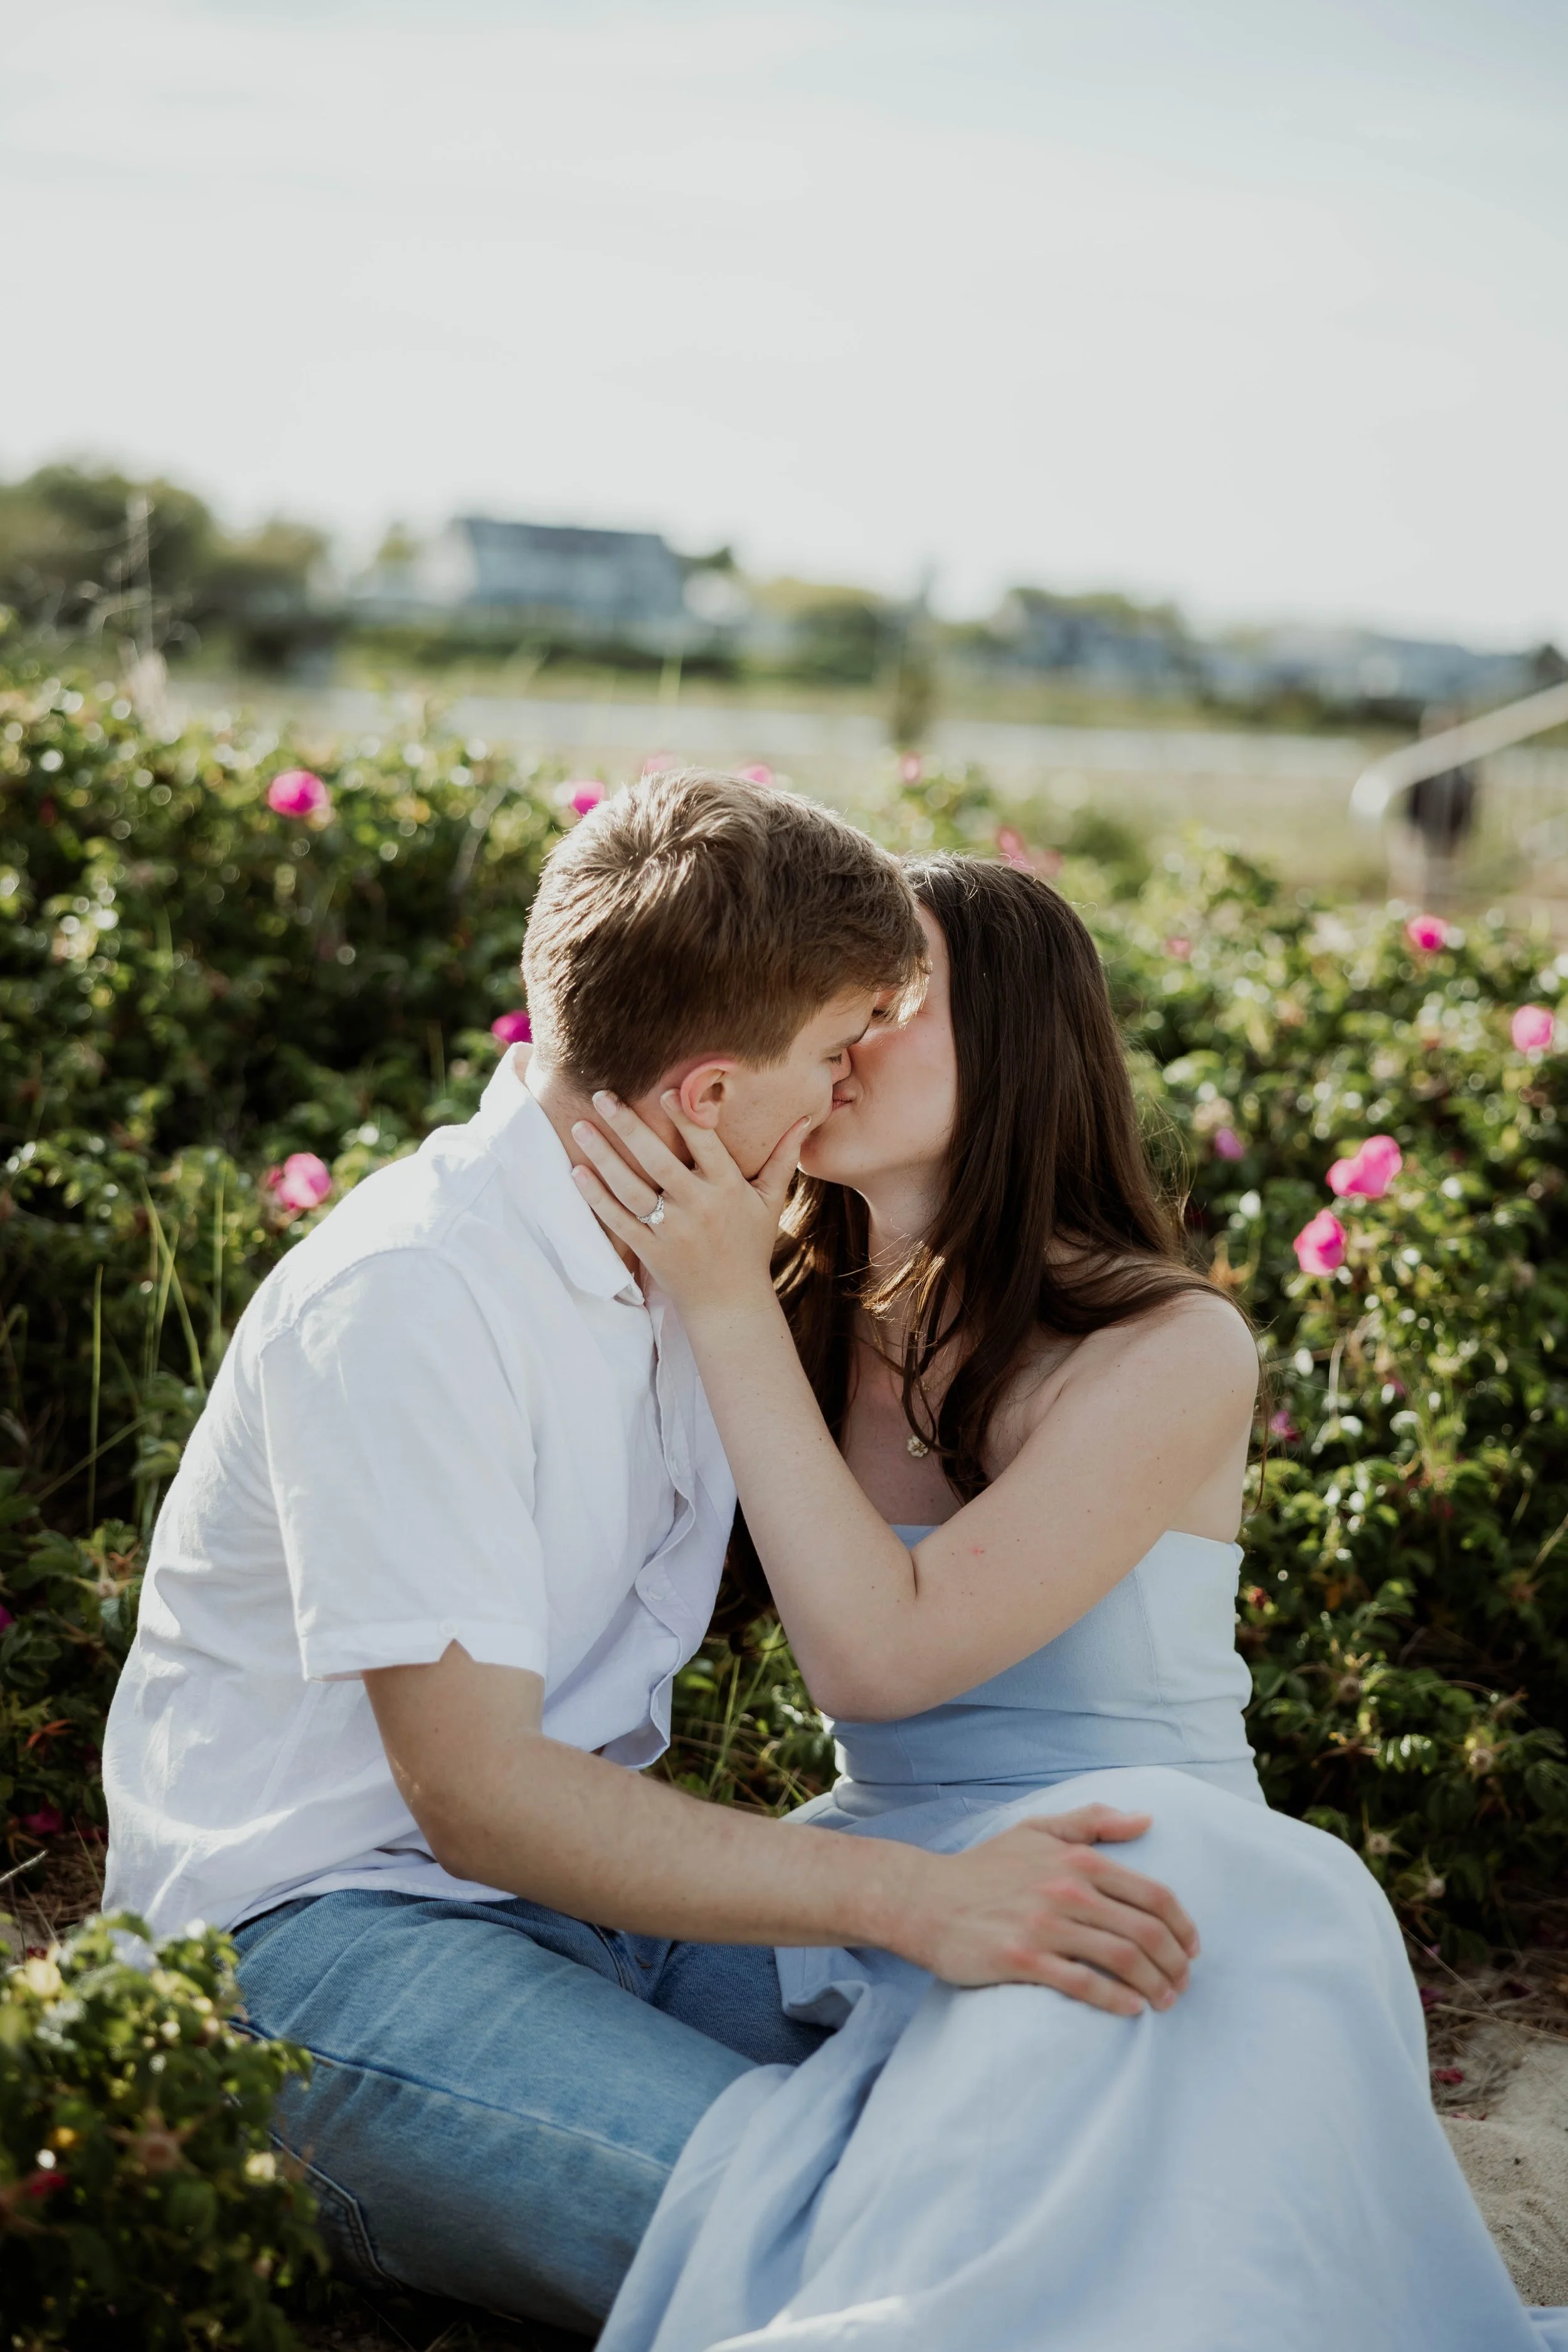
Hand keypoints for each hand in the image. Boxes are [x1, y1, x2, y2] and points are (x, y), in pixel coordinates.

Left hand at [569, 1091, 809, 1318]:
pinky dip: (596, 1197)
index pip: (705, 1144)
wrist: (731, 1304)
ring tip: (580, 1126)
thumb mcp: (770, 1202)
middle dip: (628, 1126)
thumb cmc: (750, 1247)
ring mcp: (671, 1231)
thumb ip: (782, 1158)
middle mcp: (698, 1207)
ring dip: (603, 1155)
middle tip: (601, 1096)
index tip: (663, 1089)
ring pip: (630, 1187)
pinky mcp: (649, 1251)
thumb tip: (805, 1118)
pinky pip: (617, 1220)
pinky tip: (577, 1172)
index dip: (685, 1116)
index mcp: (727, 1189)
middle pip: (658, 1160)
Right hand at [903, 1805, 1199, 2014]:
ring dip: (1154, 1984)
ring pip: (1121, 1958)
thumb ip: (1092, 1821)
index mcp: (1077, 1859)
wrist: (925, 1898)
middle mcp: (1067, 1890)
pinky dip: (1116, 1999)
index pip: (1152, 1894)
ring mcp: (1044, 1925)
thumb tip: (1146, 1819)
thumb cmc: (984, 1867)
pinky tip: (1132, 2009)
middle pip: (1144, 1931)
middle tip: (1183, 1984)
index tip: (1192, 1948)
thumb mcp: (1037, 1830)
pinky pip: (1082, 1984)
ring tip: (1164, 2001)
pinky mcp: (1022, 1959)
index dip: (1182, 1925)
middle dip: (1175, 1962)